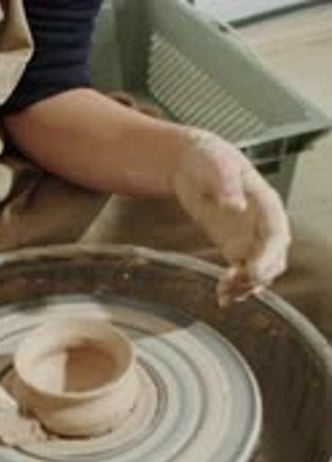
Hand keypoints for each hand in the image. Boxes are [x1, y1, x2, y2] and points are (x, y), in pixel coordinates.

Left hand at [173, 130, 290, 305]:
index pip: (277, 234)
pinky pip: (243, 275)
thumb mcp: (216, 165)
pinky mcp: (236, 249)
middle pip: (274, 258)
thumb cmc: (208, 158)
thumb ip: (227, 185)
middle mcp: (263, 224)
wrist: (191, 164)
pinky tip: (222, 296)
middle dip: (258, 276)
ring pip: (260, 272)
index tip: (255, 272)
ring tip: (224, 291)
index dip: (269, 256)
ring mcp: (251, 238)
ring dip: (246, 286)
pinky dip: (235, 288)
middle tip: (235, 285)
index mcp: (266, 203)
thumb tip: (236, 206)